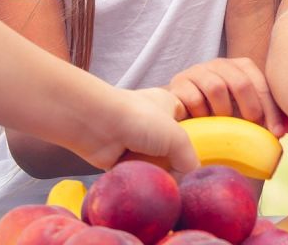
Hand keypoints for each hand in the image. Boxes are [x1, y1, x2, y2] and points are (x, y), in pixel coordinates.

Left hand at [79, 87, 198, 174]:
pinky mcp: (120, 159)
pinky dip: (140, 179)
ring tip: (158, 178)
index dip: (192, 143)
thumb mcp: (178, 137)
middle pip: (170, 151)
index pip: (188, 127)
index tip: (192, 160)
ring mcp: (135, 141)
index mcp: (168, 106)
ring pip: (154, 165)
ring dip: (155, 173)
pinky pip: (137, 174)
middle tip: (177, 174)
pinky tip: (143, 181)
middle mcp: (151, 122)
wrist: (95, 124)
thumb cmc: (138, 118)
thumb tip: (189, 179)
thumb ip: (190, 160)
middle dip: (173, 164)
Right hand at [167, 57, 287, 135]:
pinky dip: (200, 113)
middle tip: (252, 128)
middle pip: (240, 81)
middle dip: (250, 108)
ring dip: (223, 111)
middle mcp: (219, 65)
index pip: (260, 82)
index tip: (277, 133)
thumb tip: (287, 129)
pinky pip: (192, 97)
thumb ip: (266, 117)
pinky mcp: (178, 83)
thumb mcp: (244, 115)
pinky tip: (202, 123)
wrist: (182, 115)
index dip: (271, 108)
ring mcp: (197, 71)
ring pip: (216, 86)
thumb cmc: (219, 117)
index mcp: (240, 68)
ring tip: (223, 126)